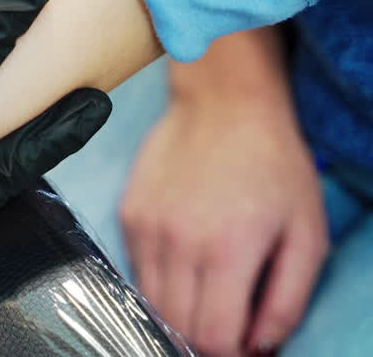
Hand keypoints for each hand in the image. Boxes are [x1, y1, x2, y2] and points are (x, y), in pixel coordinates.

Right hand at [120, 38, 326, 356]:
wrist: (223, 104)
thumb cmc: (273, 164)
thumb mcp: (307, 233)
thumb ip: (288, 299)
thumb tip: (260, 344)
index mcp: (229, 250)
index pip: (214, 338)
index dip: (230, 354)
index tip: (244, 346)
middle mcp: (179, 243)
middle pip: (178, 327)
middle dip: (203, 340)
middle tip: (227, 327)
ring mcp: (147, 228)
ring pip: (151, 303)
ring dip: (178, 315)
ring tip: (206, 299)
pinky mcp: (129, 215)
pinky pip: (137, 271)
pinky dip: (159, 283)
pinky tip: (186, 265)